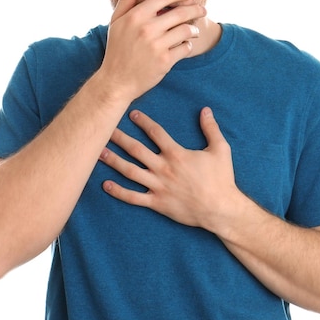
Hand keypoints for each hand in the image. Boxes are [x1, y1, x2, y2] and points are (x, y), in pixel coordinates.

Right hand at [99, 0, 205, 99]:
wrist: (116, 81)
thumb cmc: (117, 49)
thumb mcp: (116, 22)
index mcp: (135, 16)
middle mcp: (147, 29)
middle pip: (181, 12)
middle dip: (196, 9)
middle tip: (202, 9)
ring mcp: (156, 45)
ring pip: (186, 30)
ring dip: (193, 29)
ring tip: (194, 30)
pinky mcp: (165, 61)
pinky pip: (185, 48)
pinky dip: (187, 46)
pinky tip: (184, 45)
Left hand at [99, 107, 237, 229]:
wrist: (220, 209)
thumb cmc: (221, 179)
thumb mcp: (220, 150)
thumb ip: (211, 128)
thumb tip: (206, 110)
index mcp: (176, 154)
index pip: (155, 133)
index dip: (143, 121)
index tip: (131, 113)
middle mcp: (163, 168)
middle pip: (136, 149)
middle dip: (119, 138)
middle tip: (104, 129)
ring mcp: (158, 186)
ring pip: (130, 172)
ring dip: (114, 162)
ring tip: (99, 153)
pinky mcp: (157, 203)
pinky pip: (134, 197)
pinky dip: (119, 192)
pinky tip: (106, 185)